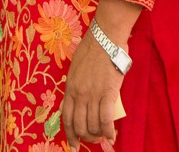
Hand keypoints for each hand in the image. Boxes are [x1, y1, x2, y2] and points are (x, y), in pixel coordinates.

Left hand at [62, 0, 141, 150]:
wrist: (104, 38)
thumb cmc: (92, 49)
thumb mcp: (76, 68)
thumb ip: (76, 84)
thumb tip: (80, 98)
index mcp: (70, 87)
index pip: (66, 117)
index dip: (69, 134)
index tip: (73, 145)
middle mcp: (79, 94)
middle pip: (79, 125)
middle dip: (86, 137)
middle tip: (93, 140)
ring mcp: (92, 94)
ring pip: (92, 124)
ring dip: (98, 135)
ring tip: (103, 137)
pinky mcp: (108, 93)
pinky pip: (106, 119)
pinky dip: (108, 130)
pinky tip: (112, 135)